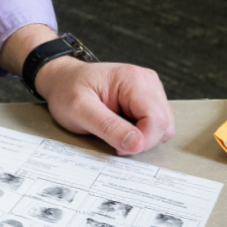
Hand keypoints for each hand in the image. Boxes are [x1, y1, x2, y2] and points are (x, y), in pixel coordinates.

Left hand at [36, 59, 174, 155]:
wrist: (62, 79)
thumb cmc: (67, 90)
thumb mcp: (79, 110)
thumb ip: (108, 127)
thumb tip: (137, 144)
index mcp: (133, 79)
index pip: (157, 120)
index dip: (143, 141)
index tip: (119, 147)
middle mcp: (147, 81)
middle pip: (164, 124)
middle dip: (143, 140)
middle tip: (114, 138)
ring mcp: (150, 89)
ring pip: (163, 126)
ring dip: (141, 136)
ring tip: (114, 128)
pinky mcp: (147, 98)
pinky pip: (155, 124)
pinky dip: (140, 132)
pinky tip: (121, 125)